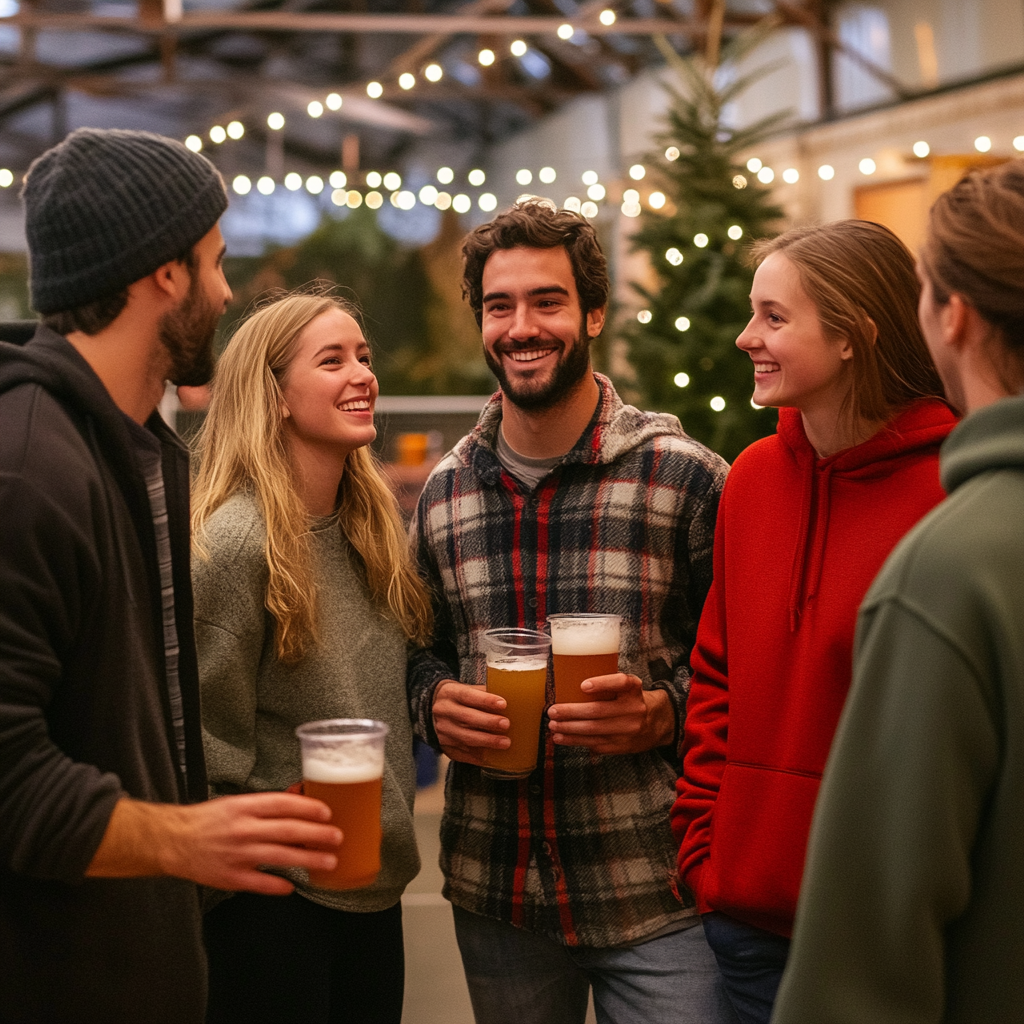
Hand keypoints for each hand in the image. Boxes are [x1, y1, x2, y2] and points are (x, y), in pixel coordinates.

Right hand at [87, 793, 342, 895]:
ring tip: (329, 861)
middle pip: (287, 830)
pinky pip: (259, 882)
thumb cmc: (209, 820)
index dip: (308, 808)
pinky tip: (292, 886)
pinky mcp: (230, 877)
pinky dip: (278, 885)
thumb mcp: (238, 803)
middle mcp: (243, 828)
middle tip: (337, 837)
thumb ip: (267, 804)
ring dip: (307, 859)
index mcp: (246, 806)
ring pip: (280, 856)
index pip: (283, 805)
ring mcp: (238, 854)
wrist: (172, 840)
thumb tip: (300, 796)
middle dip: (316, 834)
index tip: (327, 813)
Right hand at [431, 679, 509, 766]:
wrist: (432, 708)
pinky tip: (492, 757)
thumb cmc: (459, 698)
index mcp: (451, 693)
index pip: (468, 696)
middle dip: (488, 722)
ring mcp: (442, 731)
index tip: (503, 704)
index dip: (485, 700)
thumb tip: (512, 698)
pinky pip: (462, 754)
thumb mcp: (467, 689)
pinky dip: (478, 756)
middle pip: (466, 718)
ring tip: (505, 743)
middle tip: (506, 725)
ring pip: (465, 738)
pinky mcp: (444, 746)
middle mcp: (444, 711)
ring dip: (487, 741)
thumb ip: (484, 693)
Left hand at [547, 674, 673, 754]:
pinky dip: (576, 741)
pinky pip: (595, 744)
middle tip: (553, 711)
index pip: (621, 683)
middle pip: (599, 711)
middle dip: (571, 712)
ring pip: (594, 731)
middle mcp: (634, 709)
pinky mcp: (622, 746)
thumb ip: (608, 684)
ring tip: (553, 725)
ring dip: (569, 729)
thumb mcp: (628, 687)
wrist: (659, 723)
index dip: (602, 683)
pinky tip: (563, 738)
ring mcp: (629, 730)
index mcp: (634, 689)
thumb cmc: (633, 700)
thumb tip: (569, 683)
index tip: (583, 685)